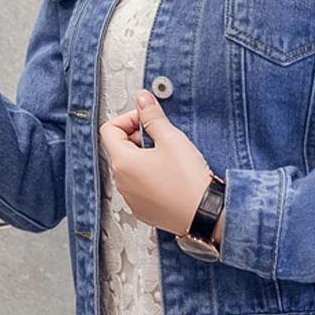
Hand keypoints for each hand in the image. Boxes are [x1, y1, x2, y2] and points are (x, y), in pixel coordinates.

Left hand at [99, 90, 216, 238]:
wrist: (204, 214)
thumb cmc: (189, 181)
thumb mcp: (171, 139)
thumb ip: (152, 116)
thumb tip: (142, 99)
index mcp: (123, 162)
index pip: (110, 129)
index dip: (128, 119)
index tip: (147, 119)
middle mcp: (122, 182)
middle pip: (120, 148)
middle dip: (138, 137)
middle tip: (161, 136)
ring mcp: (131, 198)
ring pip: (130, 168)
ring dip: (145, 157)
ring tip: (169, 157)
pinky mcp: (143, 210)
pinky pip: (139, 186)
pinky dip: (150, 176)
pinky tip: (170, 175)